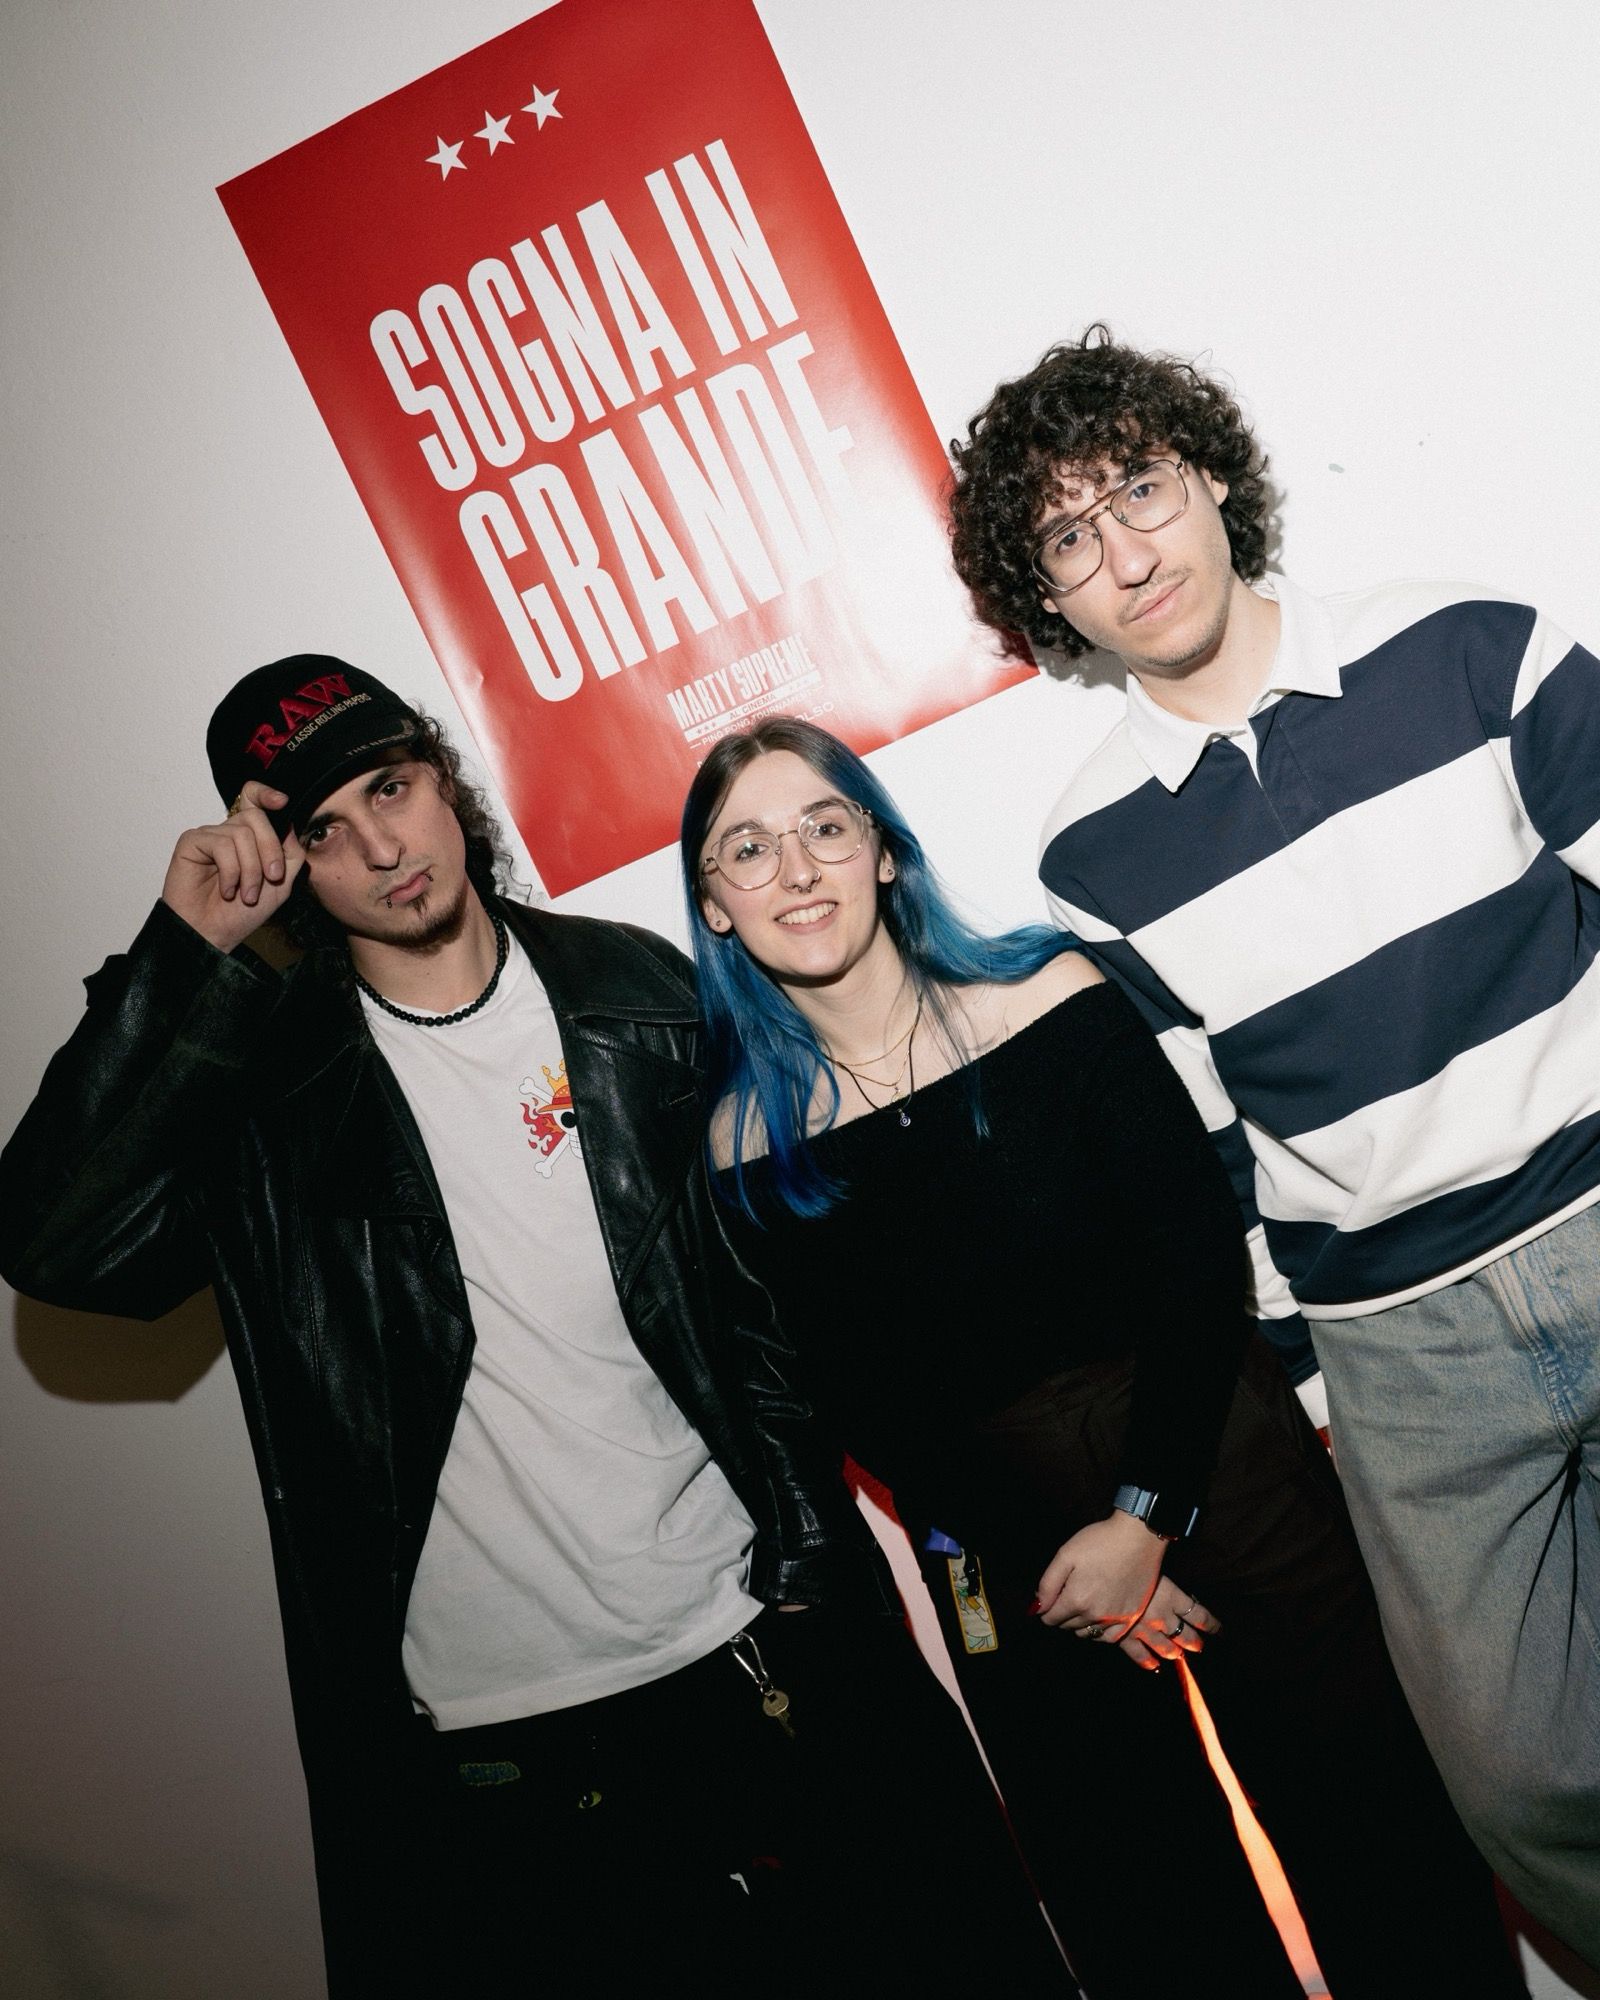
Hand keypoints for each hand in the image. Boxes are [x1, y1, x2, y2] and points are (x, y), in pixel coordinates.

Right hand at [161, 782, 304, 952]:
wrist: (213, 934)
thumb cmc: (242, 913)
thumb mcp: (280, 883)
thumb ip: (290, 852)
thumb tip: (289, 823)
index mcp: (249, 837)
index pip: (254, 800)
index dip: (266, 794)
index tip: (282, 802)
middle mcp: (228, 832)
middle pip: (256, 817)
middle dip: (270, 849)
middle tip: (272, 878)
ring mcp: (209, 835)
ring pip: (242, 834)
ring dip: (251, 869)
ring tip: (246, 895)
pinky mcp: (191, 842)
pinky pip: (221, 843)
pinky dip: (231, 871)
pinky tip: (227, 890)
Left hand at [1035, 1510, 1165, 1642]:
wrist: (1138, 1538)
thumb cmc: (1099, 1541)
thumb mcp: (1066, 1555)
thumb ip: (1048, 1584)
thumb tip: (1037, 1608)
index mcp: (1076, 1600)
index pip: (1050, 1619)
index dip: (1046, 1608)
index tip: (1050, 1596)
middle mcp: (1095, 1615)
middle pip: (1067, 1626)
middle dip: (1062, 1614)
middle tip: (1068, 1595)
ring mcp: (1115, 1619)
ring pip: (1087, 1633)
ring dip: (1079, 1623)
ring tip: (1082, 1604)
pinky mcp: (1131, 1618)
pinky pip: (1109, 1638)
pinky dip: (1099, 1633)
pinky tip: (1098, 1620)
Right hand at [1113, 1575, 1220, 1672]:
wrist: (1104, 1575)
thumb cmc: (1130, 1561)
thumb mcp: (1156, 1567)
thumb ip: (1170, 1584)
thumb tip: (1183, 1589)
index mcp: (1172, 1596)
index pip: (1199, 1615)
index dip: (1211, 1624)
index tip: (1219, 1630)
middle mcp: (1162, 1616)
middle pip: (1184, 1635)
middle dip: (1193, 1643)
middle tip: (1199, 1647)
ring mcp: (1144, 1628)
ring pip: (1164, 1646)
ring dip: (1174, 1652)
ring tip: (1179, 1656)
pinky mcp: (1126, 1635)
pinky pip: (1139, 1654)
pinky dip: (1146, 1661)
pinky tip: (1152, 1666)